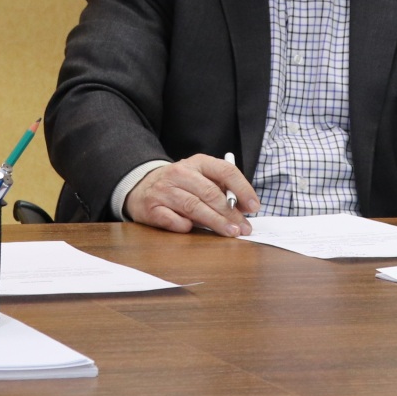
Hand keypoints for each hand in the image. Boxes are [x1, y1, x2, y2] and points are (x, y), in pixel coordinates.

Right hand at [125, 154, 259, 235]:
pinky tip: (192, 229)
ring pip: (194, 206)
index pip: (225, 170)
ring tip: (230, 233)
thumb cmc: (180, 185)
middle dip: (230, 212)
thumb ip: (221, 189)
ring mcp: (164, 190)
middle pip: (210, 193)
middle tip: (244, 228)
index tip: (254, 206)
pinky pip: (172, 220)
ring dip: (215, 222)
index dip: (242, 188)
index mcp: (198, 162)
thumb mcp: (201, 178)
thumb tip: (244, 208)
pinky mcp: (151, 208)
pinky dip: (184, 225)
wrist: (141, 186)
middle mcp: (180, 173)